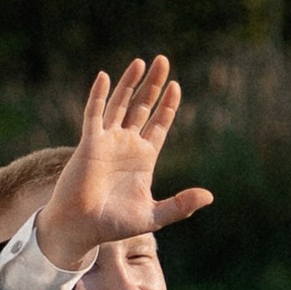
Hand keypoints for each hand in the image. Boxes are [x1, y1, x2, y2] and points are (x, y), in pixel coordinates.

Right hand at [35, 55, 213, 269]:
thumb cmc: (113, 225)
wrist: (81, 229)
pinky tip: (105, 76)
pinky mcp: (90, 142)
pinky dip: (99, 95)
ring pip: (120, 103)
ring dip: (130, 82)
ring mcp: (107, 141)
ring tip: (142, 61)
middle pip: (143, 107)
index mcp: (143, 159)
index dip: (168, 105)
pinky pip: (94, 113)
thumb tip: (209, 196)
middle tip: (164, 60)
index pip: (159, 124)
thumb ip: (181, 205)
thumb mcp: (154, 216)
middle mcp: (126, 145)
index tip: (176, 85)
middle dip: (153, 85)